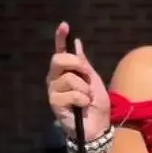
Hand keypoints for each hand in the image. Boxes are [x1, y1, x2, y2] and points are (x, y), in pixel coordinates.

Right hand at [46, 23, 110, 141]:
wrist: (97, 126)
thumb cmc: (96, 105)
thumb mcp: (94, 81)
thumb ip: (84, 64)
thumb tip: (77, 42)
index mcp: (66, 71)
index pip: (61, 51)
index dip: (60, 37)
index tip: (64, 25)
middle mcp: (56, 78)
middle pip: (58, 59)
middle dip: (76, 65)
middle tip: (87, 76)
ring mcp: (54, 90)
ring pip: (68, 78)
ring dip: (84, 89)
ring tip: (86, 98)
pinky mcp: (54, 103)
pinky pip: (70, 94)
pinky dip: (82, 99)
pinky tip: (83, 106)